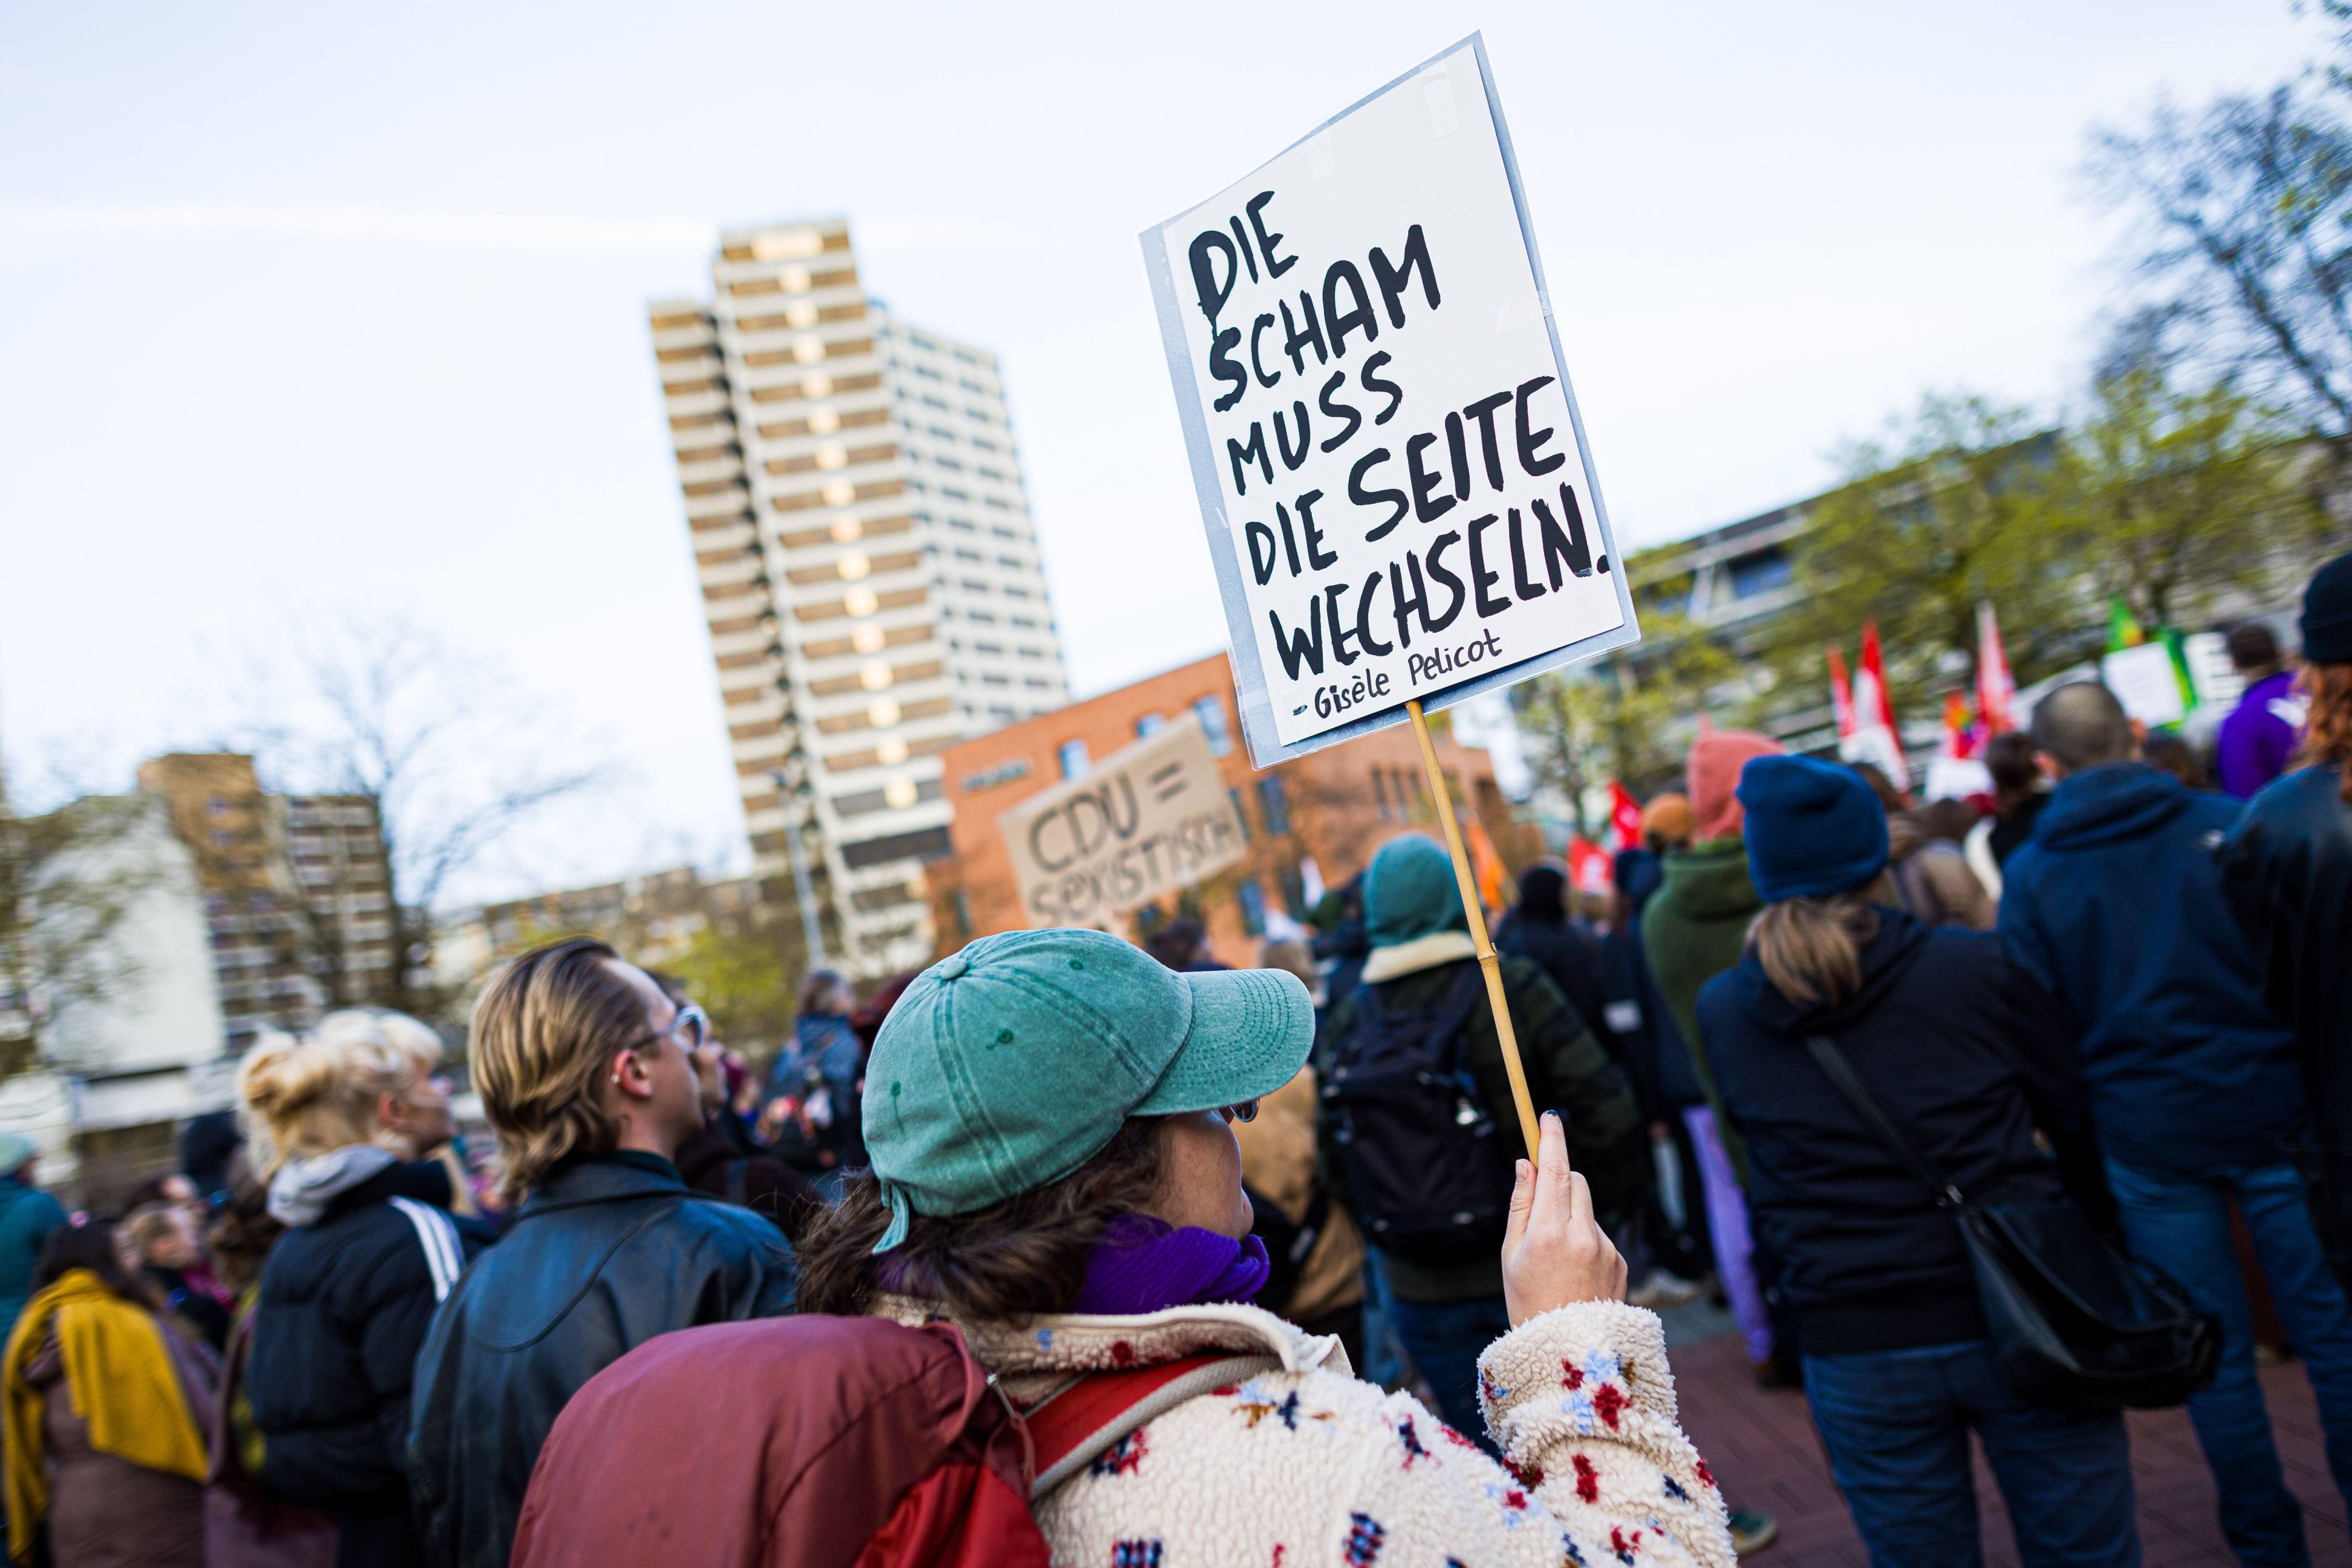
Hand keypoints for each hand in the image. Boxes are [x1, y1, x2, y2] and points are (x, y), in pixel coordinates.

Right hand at [1501, 1111, 1626, 1325]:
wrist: (1568, 1352)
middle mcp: (1583, 1235)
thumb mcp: (1511, 1255)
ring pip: (1587, 1208)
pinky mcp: (1620, 1260)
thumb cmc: (1528, 1302)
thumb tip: (1525, 1164)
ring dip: (1571, 1214)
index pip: (1555, 1171)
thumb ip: (1520, 1205)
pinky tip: (1574, 1270)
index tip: (1548, 1117)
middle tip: (1540, 1198)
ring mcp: (1606, 1248)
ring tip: (1555, 1255)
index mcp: (1549, 1233)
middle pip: (1575, 1181)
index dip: (1552, 1140)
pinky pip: (1599, 1233)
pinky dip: (1585, 1238)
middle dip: (1559, 1179)